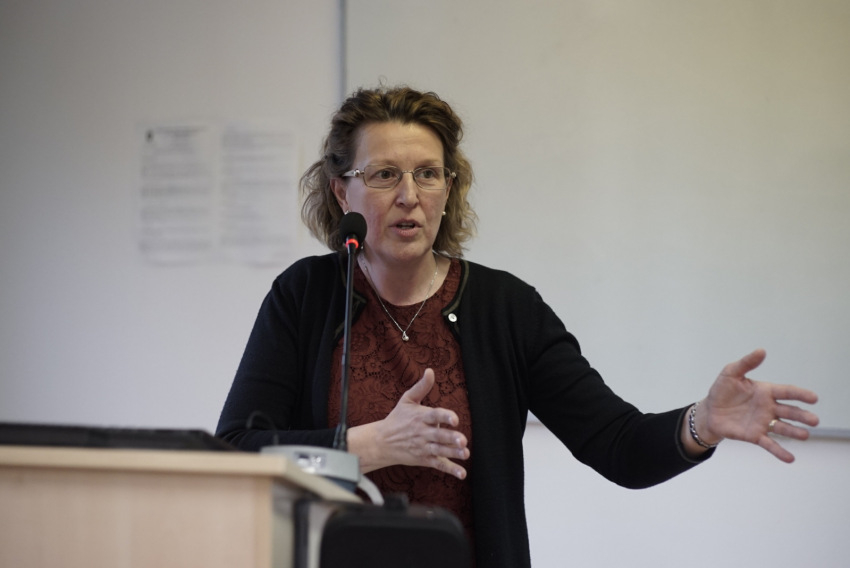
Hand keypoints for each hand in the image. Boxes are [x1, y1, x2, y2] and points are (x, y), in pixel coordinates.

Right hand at [347, 368, 469, 478]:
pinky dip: (450, 470)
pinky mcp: (424, 459)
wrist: (381, 442)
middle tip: (462, 440)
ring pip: (440, 451)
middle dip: (450, 438)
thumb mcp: (407, 400)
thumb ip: (421, 387)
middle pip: (438, 436)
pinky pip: (438, 464)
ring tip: (465, 453)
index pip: (434, 415)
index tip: (454, 419)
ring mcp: (423, 447)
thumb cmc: (397, 419)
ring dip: (452, 453)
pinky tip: (462, 473)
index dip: (444, 417)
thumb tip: (430, 371)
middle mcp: (422, 433)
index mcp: (420, 417)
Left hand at [694, 349, 818, 462]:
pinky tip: (790, 458)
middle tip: (815, 420)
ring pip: (783, 428)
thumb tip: (761, 351)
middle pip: (789, 412)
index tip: (814, 398)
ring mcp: (763, 422)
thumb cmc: (722, 390)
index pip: (787, 392)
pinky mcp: (754, 436)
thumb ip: (746, 363)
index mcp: (765, 391)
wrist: (710, 411)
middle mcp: (768, 408)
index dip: (800, 395)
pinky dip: (779, 451)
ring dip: (795, 432)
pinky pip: (769, 444)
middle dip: (803, 416)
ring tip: (805, 435)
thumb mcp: (731, 373)